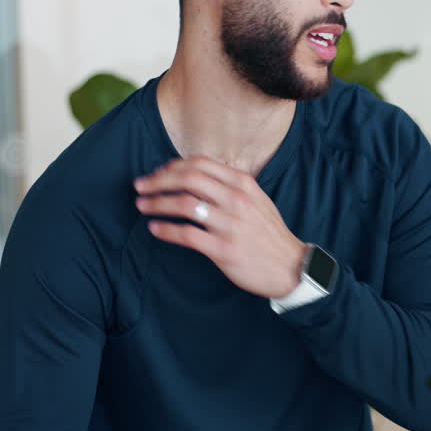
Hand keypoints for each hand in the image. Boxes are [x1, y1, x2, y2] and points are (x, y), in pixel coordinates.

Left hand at [134, 157, 307, 298]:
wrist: (290, 266)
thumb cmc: (268, 233)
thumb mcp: (255, 199)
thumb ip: (229, 186)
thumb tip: (193, 176)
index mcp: (243, 183)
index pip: (200, 163)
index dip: (172, 166)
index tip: (157, 173)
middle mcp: (237, 199)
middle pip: (188, 179)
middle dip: (158, 180)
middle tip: (141, 186)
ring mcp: (230, 224)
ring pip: (184, 204)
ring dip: (157, 203)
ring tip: (142, 205)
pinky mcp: (224, 249)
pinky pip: (187, 235)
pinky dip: (165, 230)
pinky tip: (154, 229)